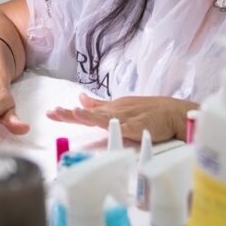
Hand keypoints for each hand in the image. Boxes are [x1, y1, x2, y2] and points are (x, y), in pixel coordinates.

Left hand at [45, 93, 195, 143]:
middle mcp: (117, 111)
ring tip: (75, 113)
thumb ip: (100, 105)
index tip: (50, 113)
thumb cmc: (148, 111)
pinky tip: (111, 126)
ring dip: (92, 116)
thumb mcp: (120, 106)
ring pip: (108, 118)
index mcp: (111, 109)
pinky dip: (120, 127)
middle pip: (92, 114)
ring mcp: (129, 118)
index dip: (68, 113)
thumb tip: (80, 99)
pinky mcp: (142, 126)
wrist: (174, 113)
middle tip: (54, 112)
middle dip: (73, 114)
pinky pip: (130, 127)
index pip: (86, 112)